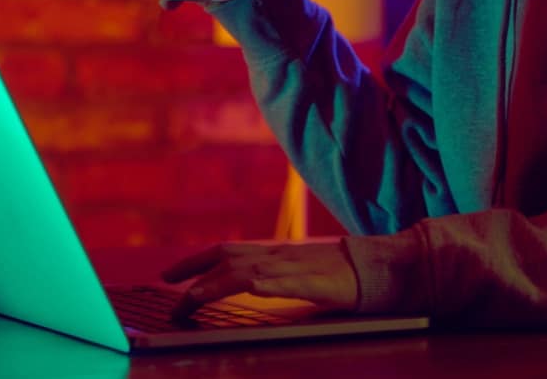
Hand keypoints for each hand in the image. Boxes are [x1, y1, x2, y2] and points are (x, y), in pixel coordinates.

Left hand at [161, 241, 358, 320]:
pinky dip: (263, 283)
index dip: (195, 260)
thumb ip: (274, 277)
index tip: (169, 273)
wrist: (380, 267)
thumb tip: (246, 286)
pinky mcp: (316, 282)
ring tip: (192, 297)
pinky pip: (285, 282)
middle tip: (166, 283)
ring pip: (248, 270)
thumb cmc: (342, 274)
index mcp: (275, 253)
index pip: (227, 250)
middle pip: (228, 255)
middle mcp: (279, 255)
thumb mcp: (300, 273)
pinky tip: (250, 286)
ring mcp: (296, 268)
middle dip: (193, 269)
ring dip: (217, 283)